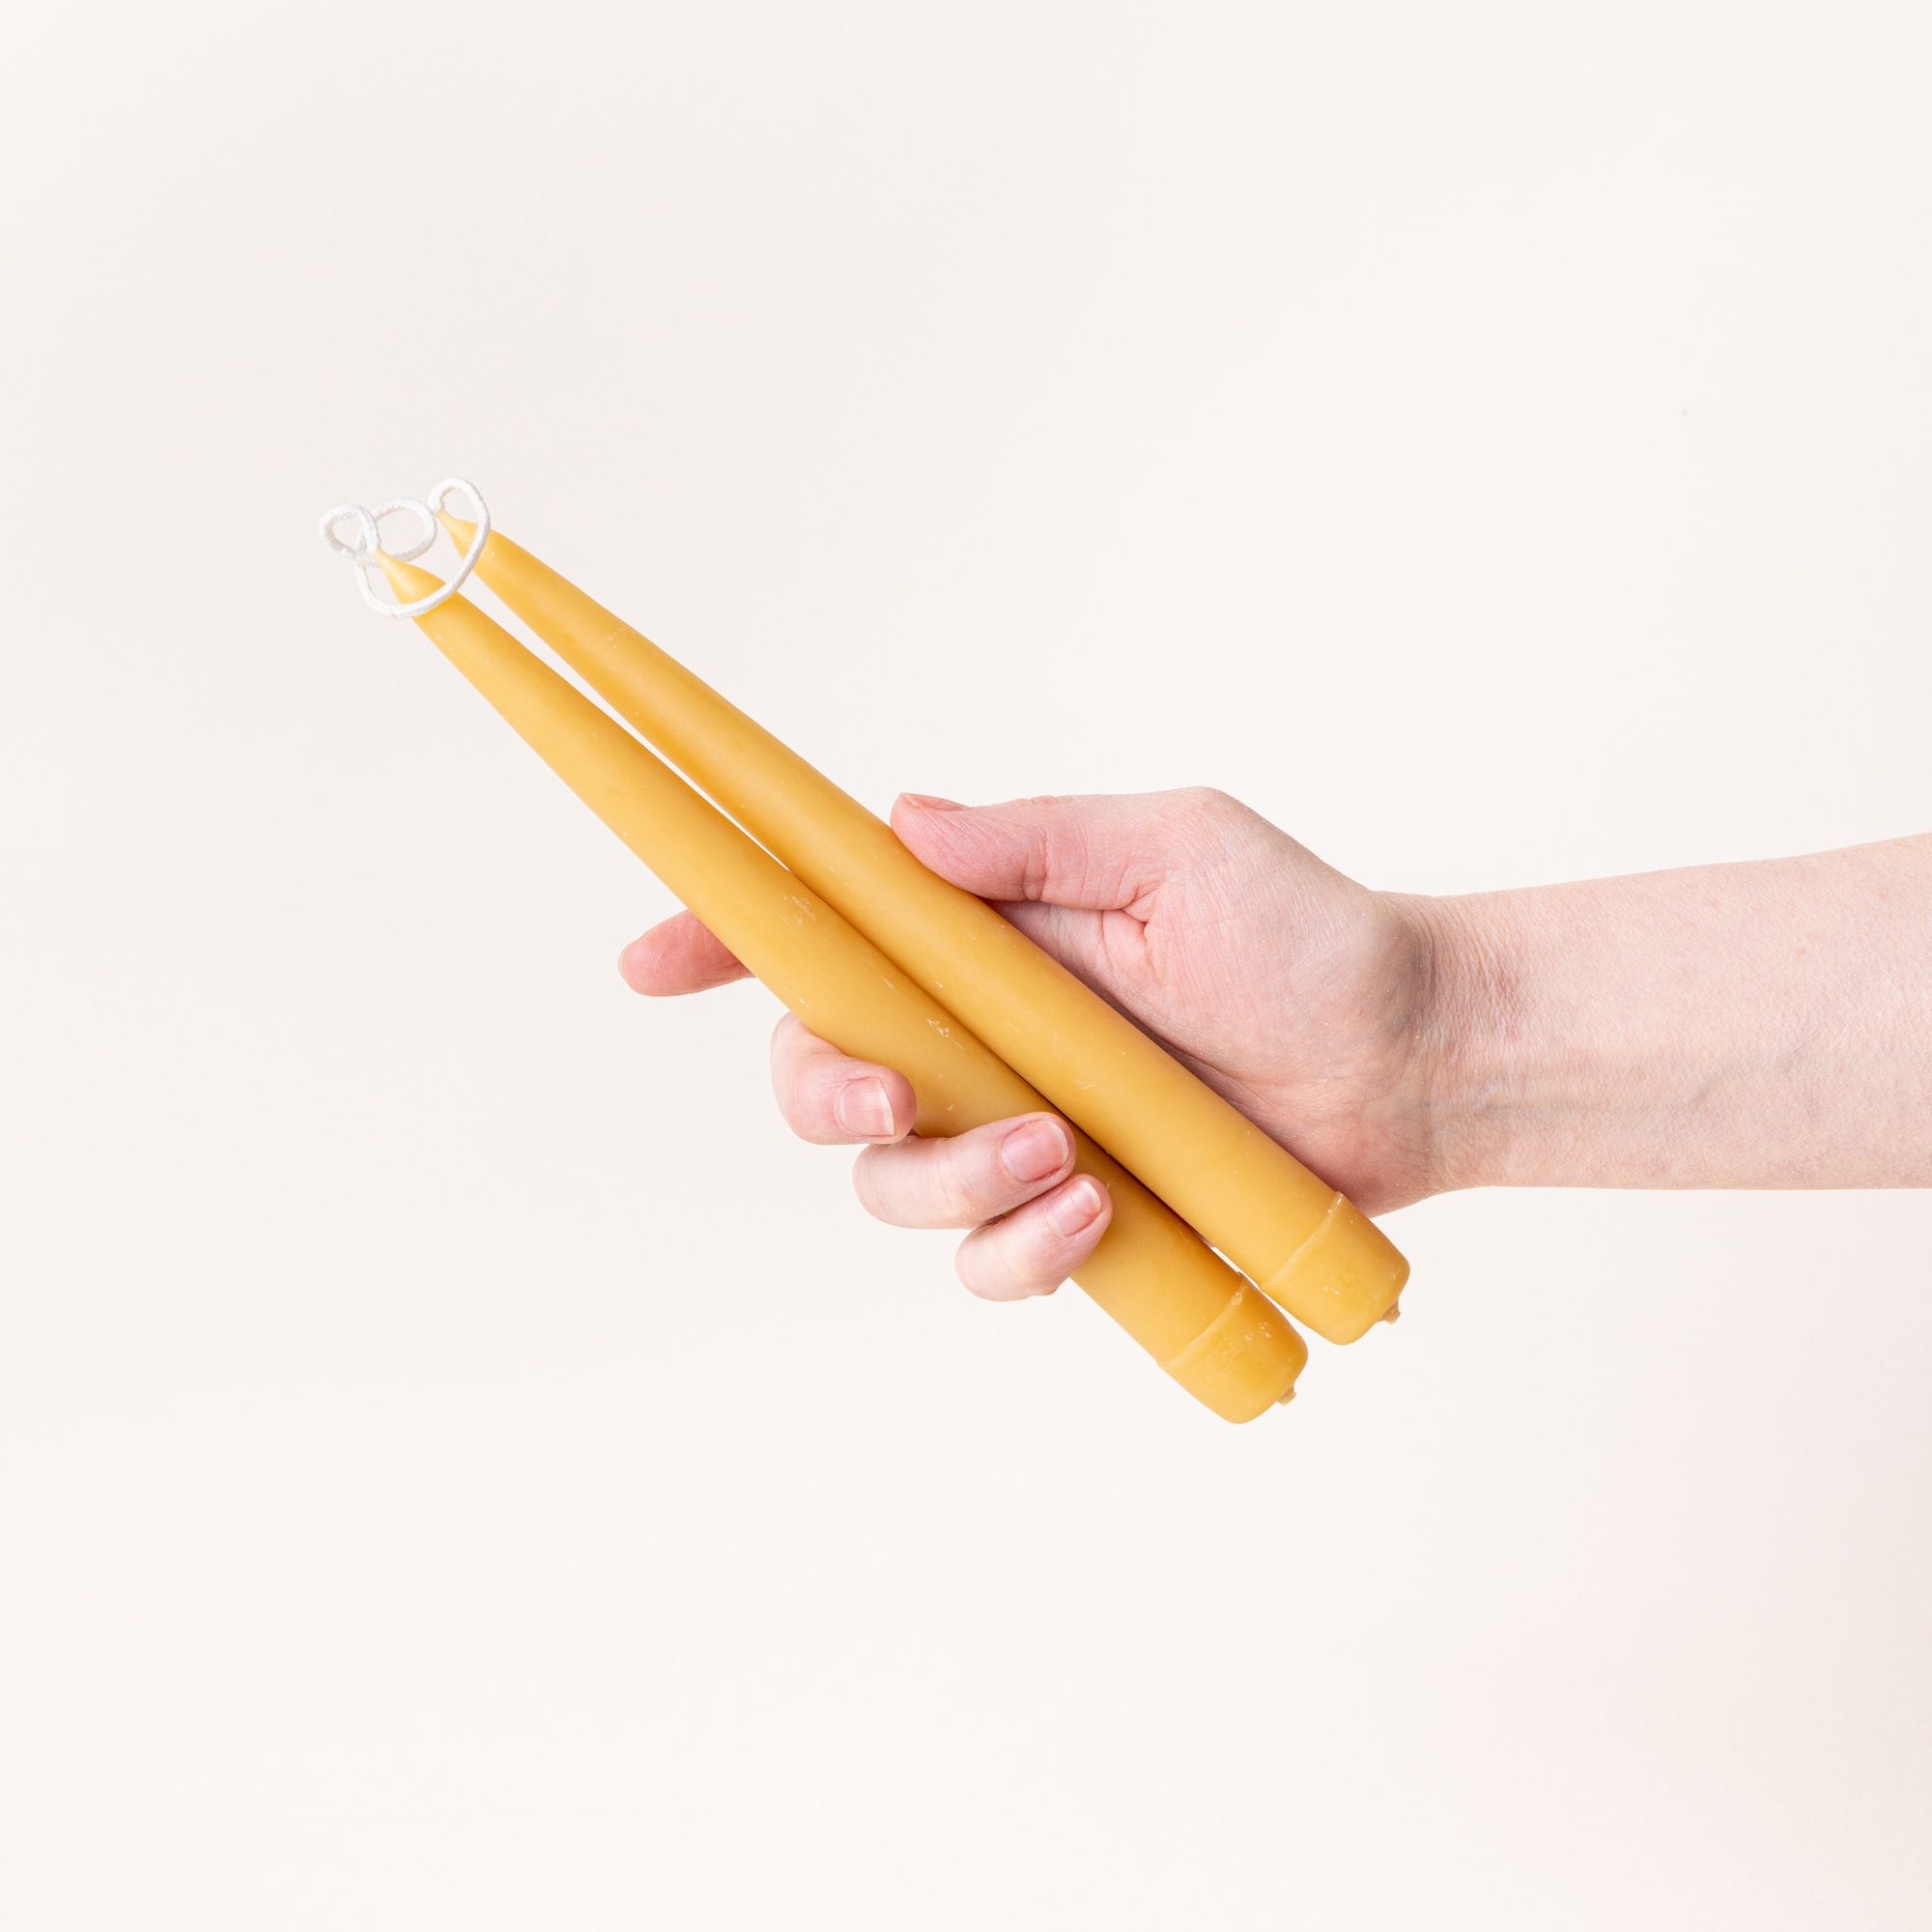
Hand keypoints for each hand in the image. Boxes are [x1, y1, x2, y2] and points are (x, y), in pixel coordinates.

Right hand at [620, 788, 1456, 1298]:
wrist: (1410, 1058)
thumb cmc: (1305, 935)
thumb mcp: (1176, 849)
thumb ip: (1037, 840)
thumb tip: (900, 821)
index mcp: (982, 936)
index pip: (824, 934)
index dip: (723, 943)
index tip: (651, 959)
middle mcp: (978, 1032)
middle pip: (817, 1074)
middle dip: (821, 1091)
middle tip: (892, 1092)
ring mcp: (1016, 1129)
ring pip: (889, 1183)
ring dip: (946, 1180)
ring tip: (1060, 1159)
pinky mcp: (1068, 1215)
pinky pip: (984, 1261)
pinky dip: (1016, 1250)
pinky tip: (1093, 1215)